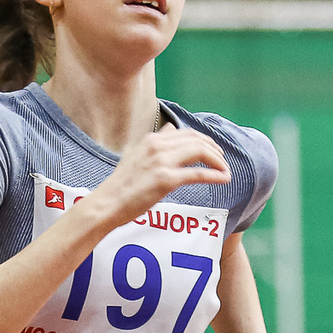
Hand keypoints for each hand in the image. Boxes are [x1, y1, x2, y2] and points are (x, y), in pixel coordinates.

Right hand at [91, 126, 228, 227]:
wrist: (107, 203)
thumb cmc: (121, 185)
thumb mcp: (136, 155)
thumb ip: (155, 143)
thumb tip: (171, 129)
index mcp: (151, 139)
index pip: (186, 133)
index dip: (204, 140)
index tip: (213, 150)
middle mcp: (157, 146)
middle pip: (196, 140)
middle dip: (214, 149)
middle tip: (223, 160)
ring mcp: (162, 162)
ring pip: (200, 152)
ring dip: (217, 161)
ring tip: (225, 170)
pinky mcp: (165, 180)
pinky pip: (197, 174)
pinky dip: (214, 175)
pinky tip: (224, 179)